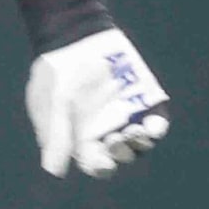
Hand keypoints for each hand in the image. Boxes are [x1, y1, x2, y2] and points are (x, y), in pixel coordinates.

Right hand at [27, 27, 171, 176]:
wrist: (76, 36)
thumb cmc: (56, 72)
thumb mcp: (53, 104)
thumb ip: (57, 135)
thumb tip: (55, 172)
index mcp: (77, 133)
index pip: (93, 161)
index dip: (100, 166)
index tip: (103, 162)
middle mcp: (103, 127)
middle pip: (118, 154)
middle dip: (119, 153)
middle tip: (115, 138)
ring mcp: (124, 113)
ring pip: (139, 142)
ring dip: (138, 144)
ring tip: (132, 132)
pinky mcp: (142, 99)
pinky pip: (155, 123)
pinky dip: (156, 129)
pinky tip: (149, 128)